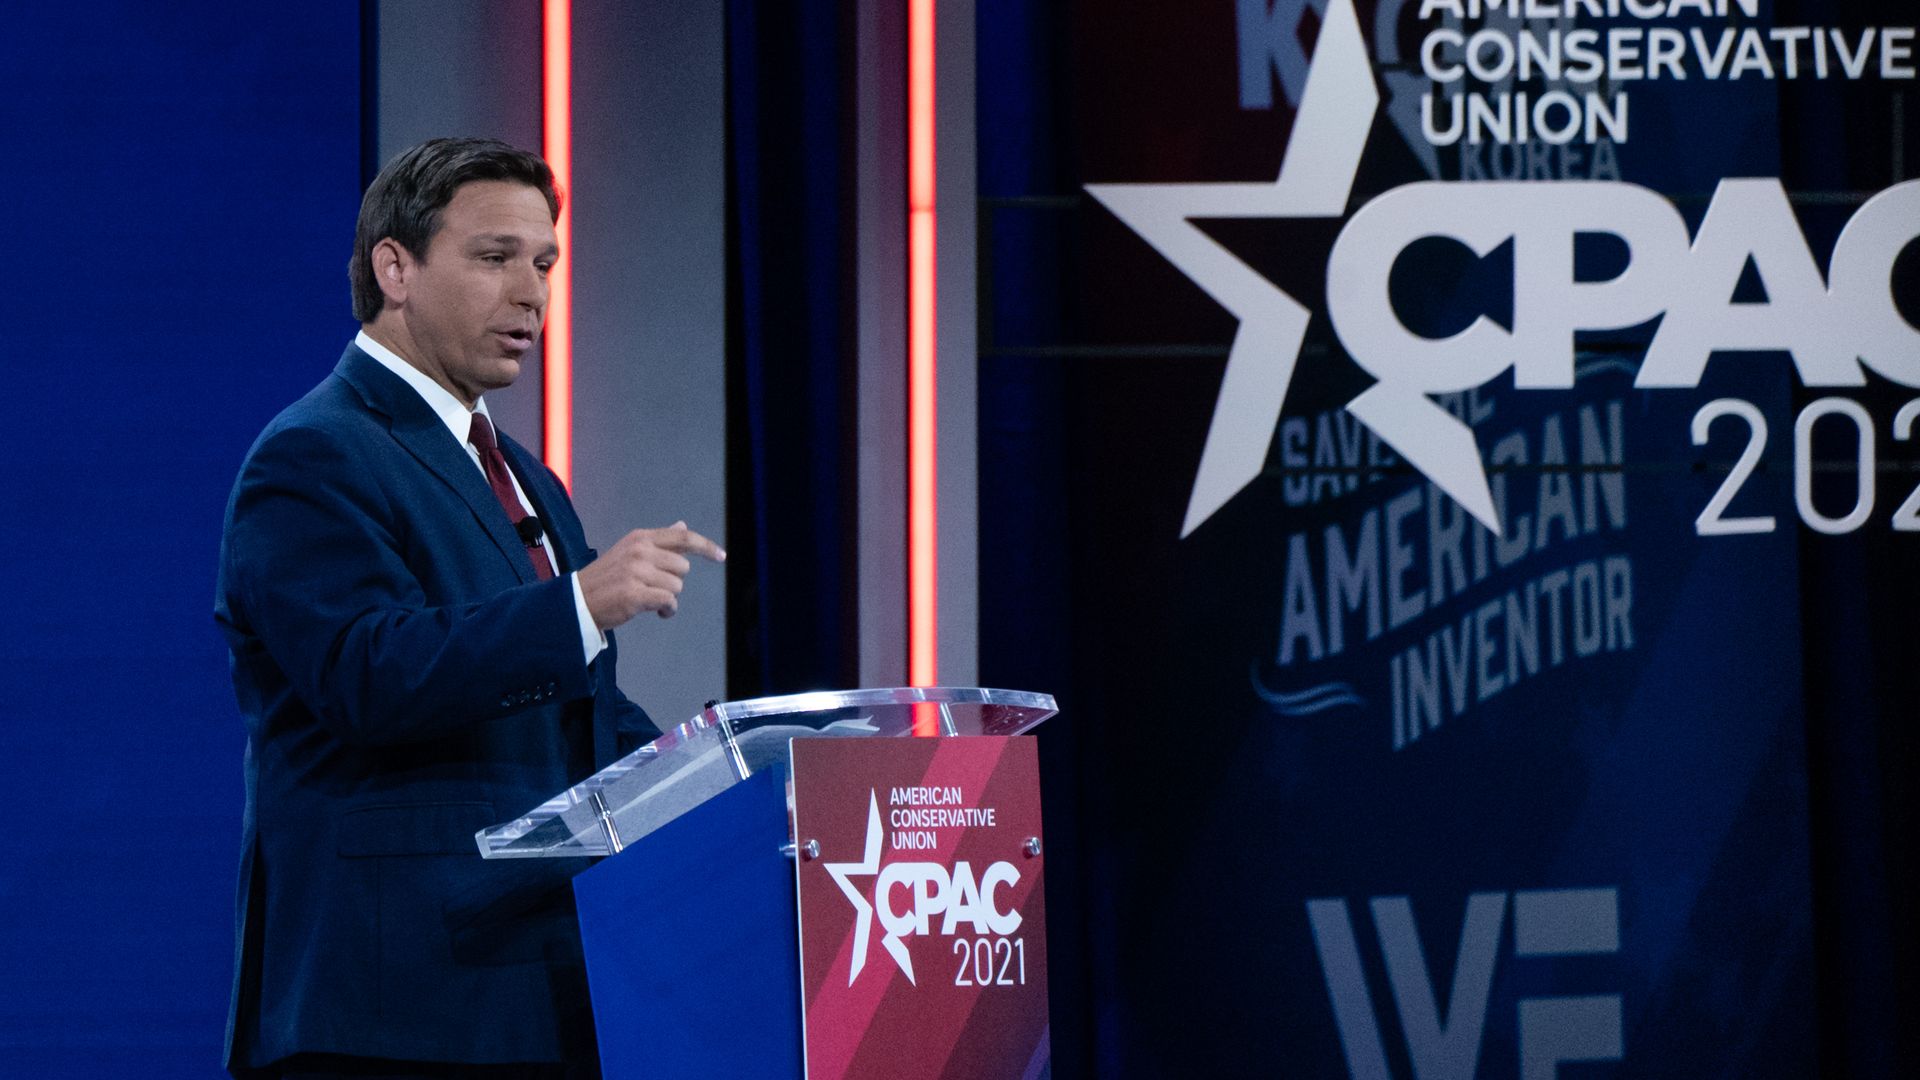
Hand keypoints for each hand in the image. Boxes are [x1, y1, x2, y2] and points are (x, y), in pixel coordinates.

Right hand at [577, 521, 724, 629]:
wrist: (577, 601)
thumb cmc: (607, 578)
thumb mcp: (630, 550)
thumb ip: (658, 541)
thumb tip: (682, 525)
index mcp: (640, 538)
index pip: (682, 537)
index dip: (705, 546)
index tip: (721, 556)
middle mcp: (640, 551)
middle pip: (682, 567)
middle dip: (673, 581)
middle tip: (652, 587)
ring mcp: (637, 572)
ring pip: (677, 587)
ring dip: (668, 598)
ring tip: (649, 599)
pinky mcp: (635, 594)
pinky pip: (669, 602)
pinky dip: (667, 610)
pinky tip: (656, 612)